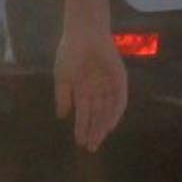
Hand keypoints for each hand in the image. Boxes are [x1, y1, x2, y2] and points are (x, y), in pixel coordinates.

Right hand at [55, 22, 128, 151]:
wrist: (84, 33)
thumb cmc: (70, 52)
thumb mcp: (62, 77)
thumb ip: (63, 97)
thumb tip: (62, 116)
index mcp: (82, 90)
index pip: (84, 114)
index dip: (82, 128)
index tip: (80, 143)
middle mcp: (97, 90)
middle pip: (97, 115)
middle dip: (94, 131)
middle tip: (91, 147)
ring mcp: (109, 85)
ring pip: (107, 110)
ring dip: (103, 125)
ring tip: (98, 139)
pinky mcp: (119, 79)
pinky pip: (119, 99)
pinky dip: (115, 113)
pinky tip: (109, 124)